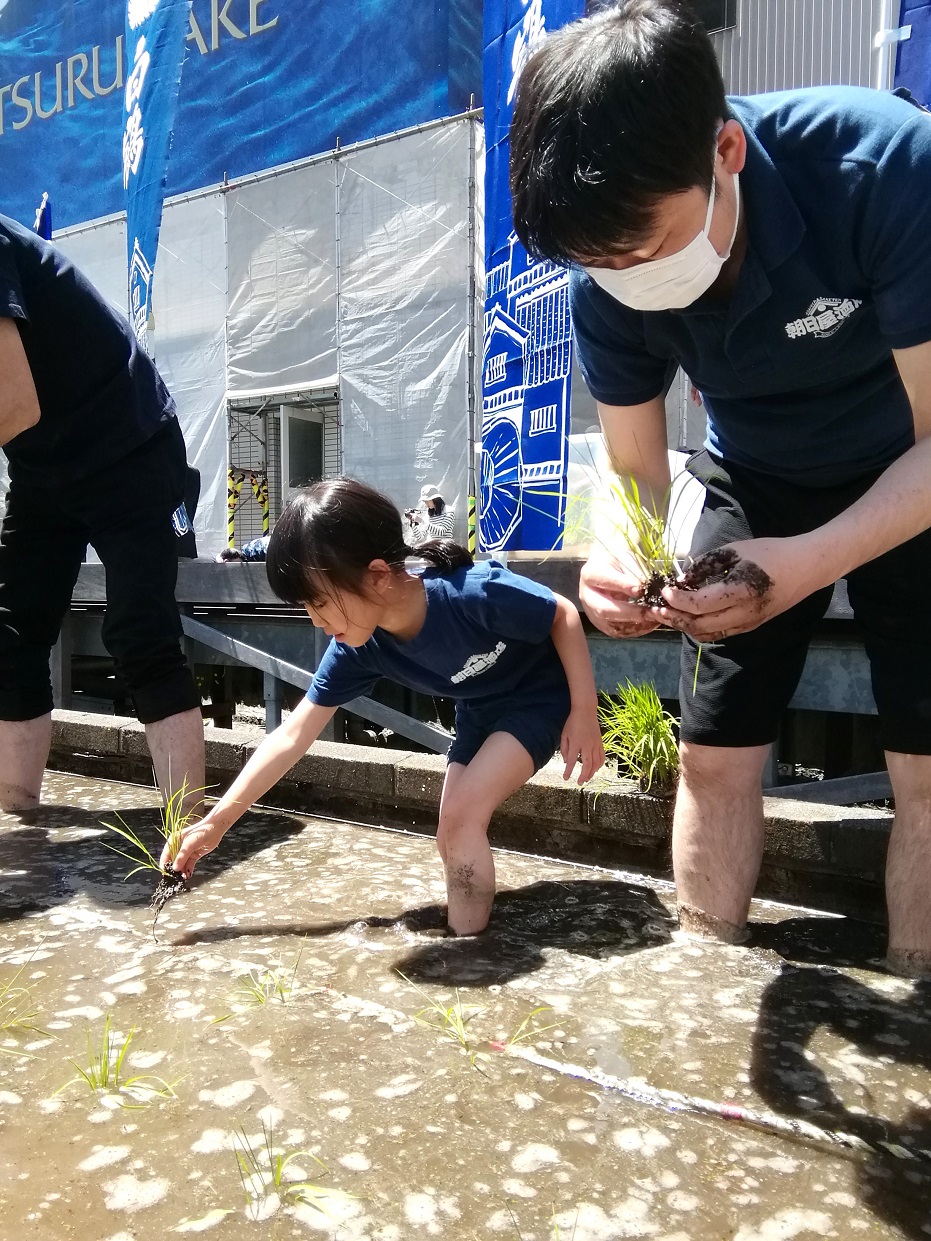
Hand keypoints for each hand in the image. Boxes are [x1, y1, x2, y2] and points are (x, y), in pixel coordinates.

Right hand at [160, 814, 227, 879]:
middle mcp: (178, 847)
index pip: (165, 856)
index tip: (167, 874)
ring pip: (181, 865)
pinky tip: (188, 875)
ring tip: (184, 877)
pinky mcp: (193, 855)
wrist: (215, 829)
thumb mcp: (189, 844)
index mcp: (173, 841)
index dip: (165, 865)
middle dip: (175, 870)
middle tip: (176, 878)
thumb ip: (182, 856)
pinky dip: (188, 870)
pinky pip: (188, 865)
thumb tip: (174, 868)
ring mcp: (186, 852)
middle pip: (173, 862)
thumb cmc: (201, 832)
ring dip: (182, 872)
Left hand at [560, 707, 605, 784]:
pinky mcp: (600, 742)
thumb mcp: (564, 734)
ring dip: (592, 772)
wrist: (585, 711)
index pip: (572, 761)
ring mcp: (595, 744)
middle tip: (579, 783)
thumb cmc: (572, 722)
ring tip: (587, 778)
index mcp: (576, 743)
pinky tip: (596, 769)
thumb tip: (567, 761)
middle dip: (583, 776)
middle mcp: (587, 745)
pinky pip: (602, 756)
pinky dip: (599, 765)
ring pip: (596, 763)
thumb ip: (565, 749)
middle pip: (587, 765)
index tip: (565, 778)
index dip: (568, 771)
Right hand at [579, 547, 661, 637]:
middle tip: (649, 611)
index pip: (605, 580)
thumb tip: (648, 588)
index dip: (623, 585)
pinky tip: (648, 624)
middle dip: (629, 613)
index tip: (640, 589)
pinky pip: (616, 631)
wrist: (607, 567)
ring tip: (653, 619)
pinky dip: (634, 630)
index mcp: (591, 574)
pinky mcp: (600, 622)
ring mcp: (591, 611)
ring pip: (610, 624)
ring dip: (634, 624)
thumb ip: (635, 572)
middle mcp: (587, 595)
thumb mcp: (626, 558)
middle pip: (603, 609)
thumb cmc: (618, 560)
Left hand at [655, 537, 824, 641]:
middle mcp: (744, 613)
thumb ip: (706, 565)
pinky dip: (700, 628)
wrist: (806, 567)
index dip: (677, 600)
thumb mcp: (735, 550)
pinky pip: (720, 633)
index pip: (699, 605)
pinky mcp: (751, 627)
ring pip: (708, 634)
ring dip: (686, 626)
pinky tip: (689, 615)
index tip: (664, 590)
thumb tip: (681, 580)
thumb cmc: (770, 552)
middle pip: (700, 626)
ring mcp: (749, 623)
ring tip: (669, 614)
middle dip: (675, 619)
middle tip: (657, 608)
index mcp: (740, 591)